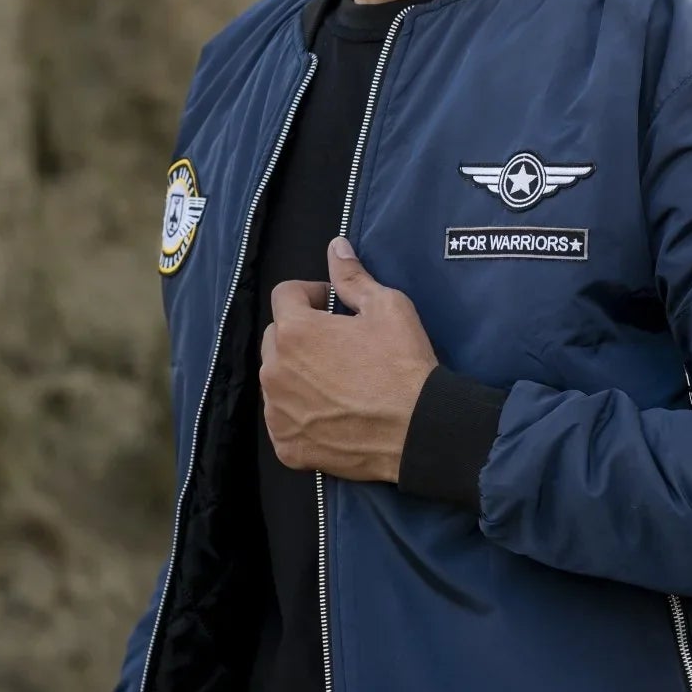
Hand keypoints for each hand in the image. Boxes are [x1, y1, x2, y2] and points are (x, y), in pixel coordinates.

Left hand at [260, 237, 437, 483]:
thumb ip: (352, 277)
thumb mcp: (387, 307)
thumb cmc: (403, 365)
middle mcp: (274, 370)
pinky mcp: (286, 444)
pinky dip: (299, 413)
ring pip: (276, 379)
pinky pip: (282, 418)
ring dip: (297, 374)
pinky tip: (332, 413)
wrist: (418, 430)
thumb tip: (335, 247)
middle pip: (275, 338)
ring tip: (336, 381)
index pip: (284, 294)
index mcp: (294, 331)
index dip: (311, 294)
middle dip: (300, 334)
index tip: (333, 306)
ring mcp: (277, 411)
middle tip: (338, 345)